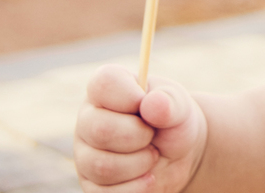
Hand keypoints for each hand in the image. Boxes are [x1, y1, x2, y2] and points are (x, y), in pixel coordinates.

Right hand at [74, 65, 207, 192]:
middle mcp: (88, 119)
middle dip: (139, 135)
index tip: (147, 103)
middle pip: (100, 130)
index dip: (129, 95)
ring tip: (153, 154)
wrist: (179, 154)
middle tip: (153, 134)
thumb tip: (152, 103)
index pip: (103, 83)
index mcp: (107, 89)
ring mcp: (85, 155)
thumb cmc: (173, 119)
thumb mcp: (179, 105)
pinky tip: (150, 177)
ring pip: (102, 166)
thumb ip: (169, 101)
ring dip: (140, 163)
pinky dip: (137, 187)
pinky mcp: (91, 185)